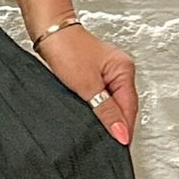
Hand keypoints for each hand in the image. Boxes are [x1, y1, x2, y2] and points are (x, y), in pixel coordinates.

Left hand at [35, 23, 136, 144]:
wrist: (48, 31)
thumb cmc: (66, 48)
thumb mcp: (87, 86)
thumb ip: (106, 111)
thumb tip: (121, 132)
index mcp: (124, 70)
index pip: (129, 108)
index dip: (124, 129)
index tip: (119, 146)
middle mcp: (119, 70)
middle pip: (123, 106)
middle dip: (117, 125)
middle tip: (109, 144)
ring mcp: (107, 72)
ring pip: (111, 102)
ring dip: (107, 117)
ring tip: (100, 133)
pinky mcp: (93, 73)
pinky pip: (101, 97)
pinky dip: (97, 109)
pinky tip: (91, 117)